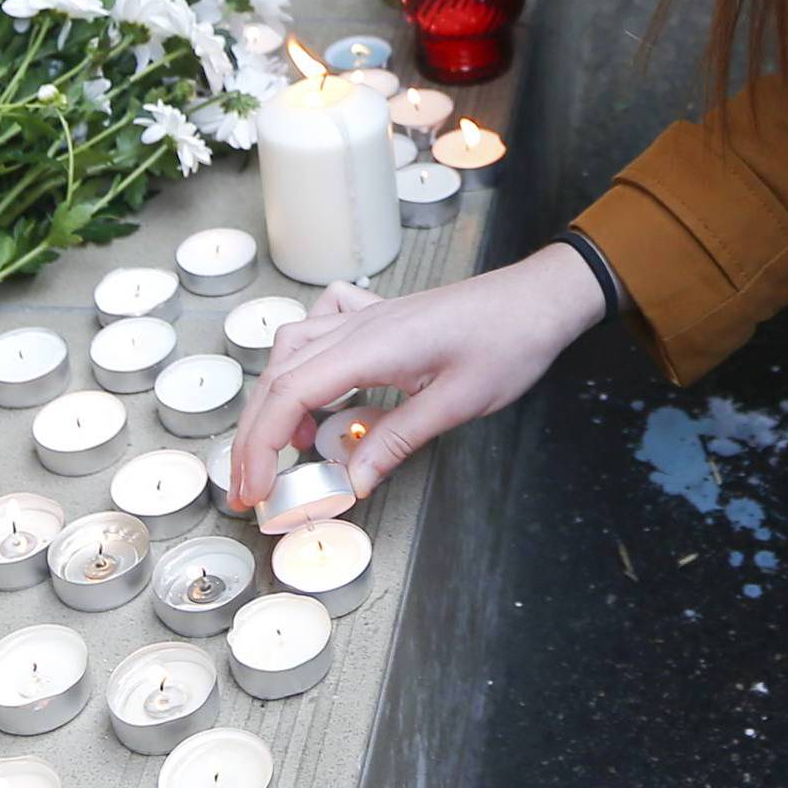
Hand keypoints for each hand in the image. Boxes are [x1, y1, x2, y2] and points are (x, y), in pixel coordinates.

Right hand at [228, 244, 606, 507]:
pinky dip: (301, 358)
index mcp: (373, 345)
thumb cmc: (508, 342)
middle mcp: (358, 325)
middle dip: (255, 435)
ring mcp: (365, 317)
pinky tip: (317, 385)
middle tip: (251, 486)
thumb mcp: (456, 403)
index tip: (256, 488)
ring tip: (286, 446)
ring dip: (274, 398)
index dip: (262, 444)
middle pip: (280, 376)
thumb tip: (351, 481)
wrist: (536, 300)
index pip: (291, 394)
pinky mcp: (379, 318)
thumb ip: (396, 440)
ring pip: (291, 351)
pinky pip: (319, 327)